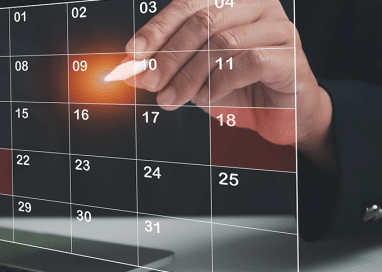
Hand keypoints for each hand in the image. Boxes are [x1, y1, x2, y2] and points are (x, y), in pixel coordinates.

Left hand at [127, 0, 334, 169]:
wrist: (280, 116)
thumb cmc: (237, 88)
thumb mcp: (193, 76)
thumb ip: (165, 68)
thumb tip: (130, 69)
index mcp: (232, 1)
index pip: (188, 5)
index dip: (157, 29)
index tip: (134, 53)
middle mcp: (257, 6)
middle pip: (203, 22)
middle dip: (170, 56)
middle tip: (150, 83)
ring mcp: (278, 29)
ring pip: (223, 42)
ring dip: (189, 75)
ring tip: (171, 98)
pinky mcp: (291, 57)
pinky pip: (249, 61)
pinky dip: (220, 81)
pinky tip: (206, 97)